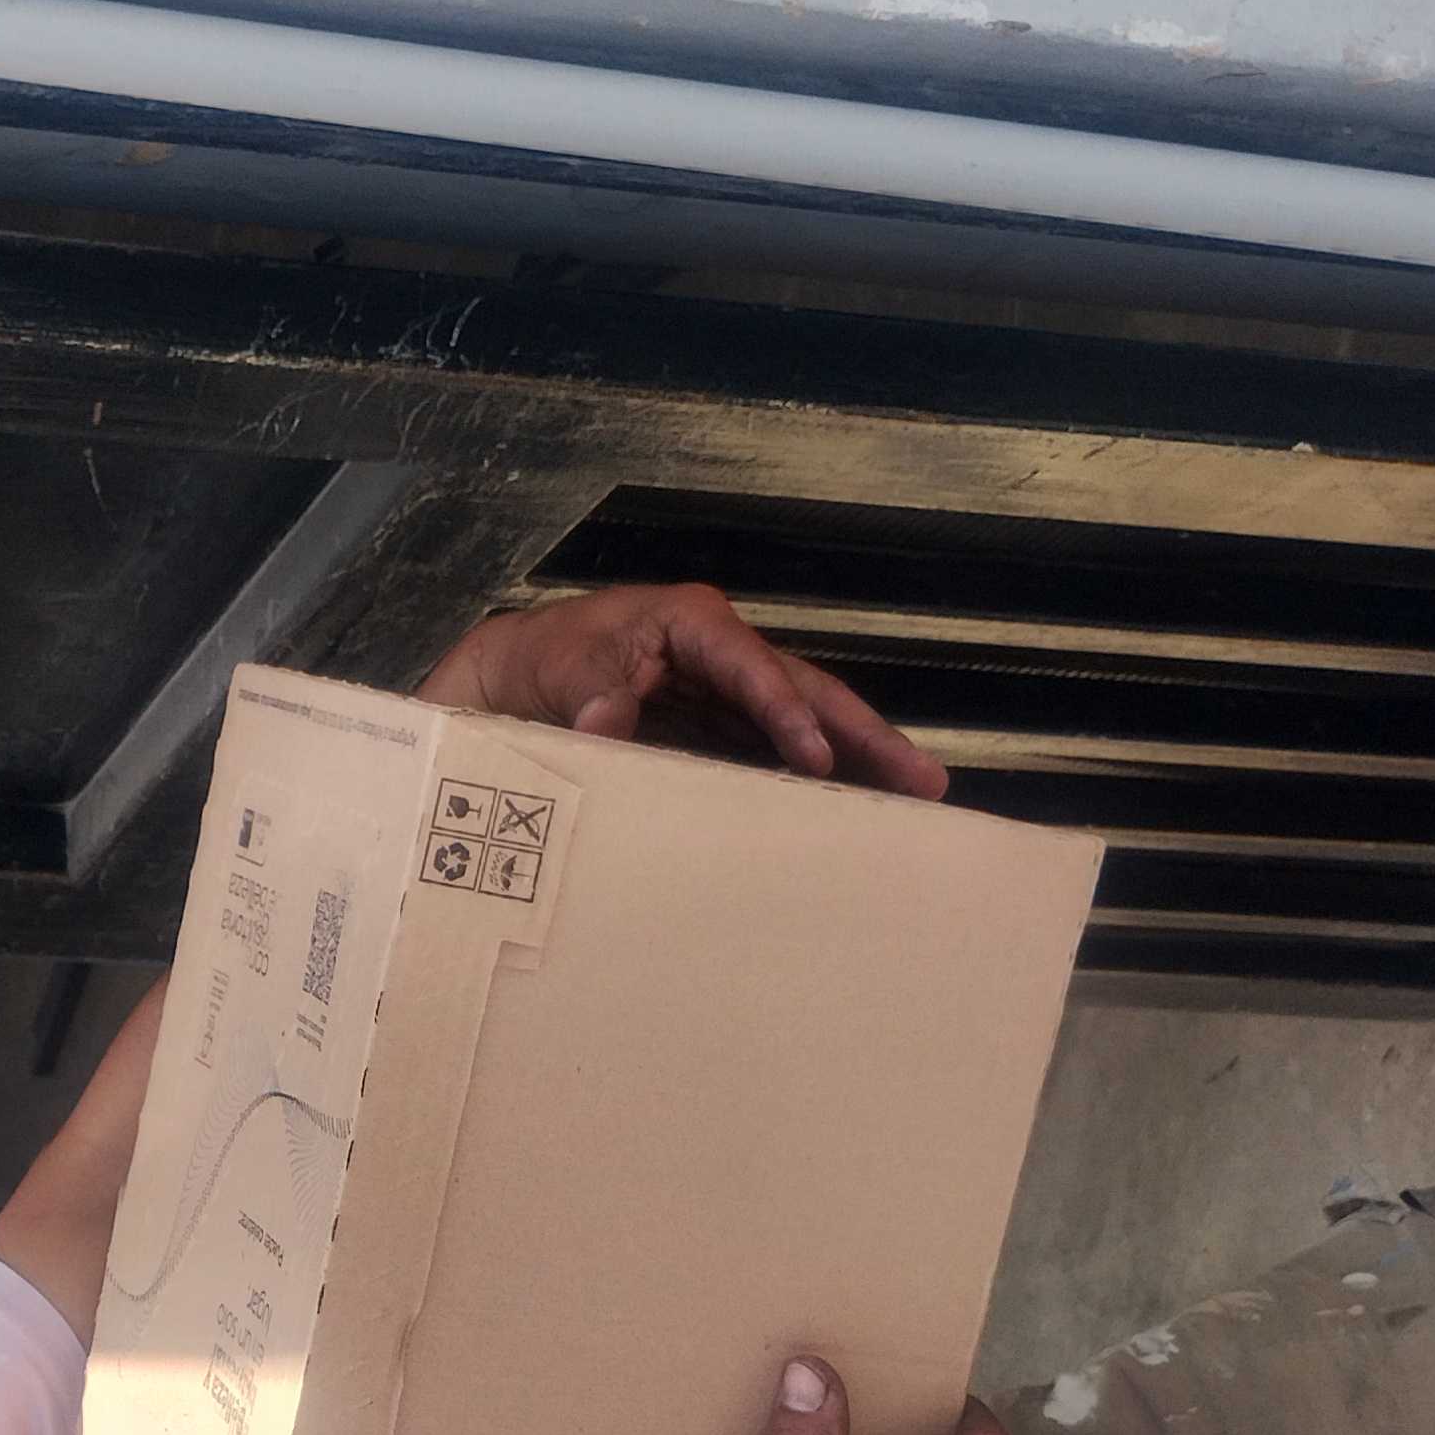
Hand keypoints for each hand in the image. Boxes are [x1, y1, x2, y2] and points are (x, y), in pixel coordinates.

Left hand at [417, 585, 949, 800]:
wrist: (510, 680)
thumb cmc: (537, 665)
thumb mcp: (556, 671)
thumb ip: (587, 692)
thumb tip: (609, 717)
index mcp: (689, 623)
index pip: (751, 666)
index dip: (786, 713)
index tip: (817, 760)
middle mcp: (722, 651)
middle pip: (806, 691)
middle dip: (865, 735)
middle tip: (925, 779)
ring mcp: (727, 690)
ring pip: (804, 724)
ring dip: (858, 761)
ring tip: (917, 799)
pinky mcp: (720, 726)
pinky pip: (776, 752)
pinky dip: (814, 780)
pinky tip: (853, 812)